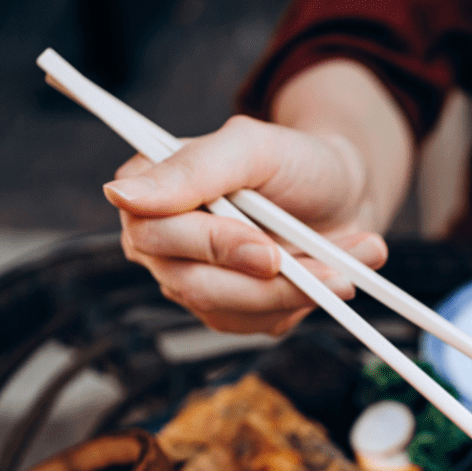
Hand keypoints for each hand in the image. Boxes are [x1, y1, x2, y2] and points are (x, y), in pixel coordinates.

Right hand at [104, 115, 388, 334]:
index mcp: (149, 195)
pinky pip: (260, 324)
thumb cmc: (294, 160)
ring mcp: (196, 281)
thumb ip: (191, 167)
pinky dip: (307, 301)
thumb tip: (119, 195)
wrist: (344, 191)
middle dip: (268, 281)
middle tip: (333, 269)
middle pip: (192, 285)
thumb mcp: (251, 147)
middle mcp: (163, 245)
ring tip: (352, 259)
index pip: (153, 233)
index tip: (270, 252)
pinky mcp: (233, 311)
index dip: (214, 247)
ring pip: (231, 311)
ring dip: (301, 291)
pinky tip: (336, 273)